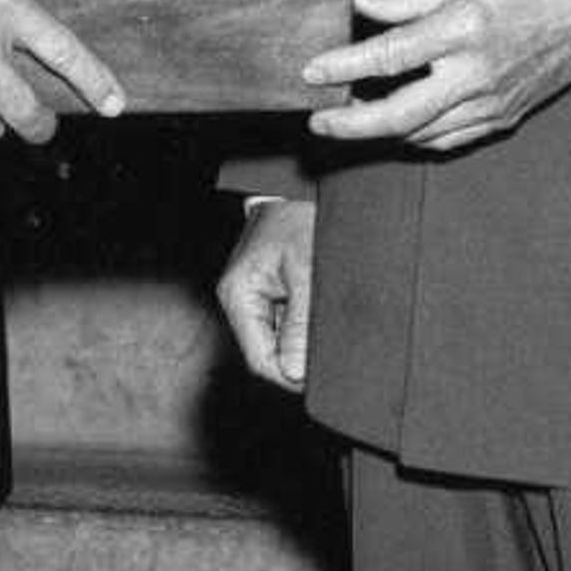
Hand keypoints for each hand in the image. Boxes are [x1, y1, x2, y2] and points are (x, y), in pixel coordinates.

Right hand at [216, 195, 315, 391]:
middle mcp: (239, 299)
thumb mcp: (307, 273)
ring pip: (278, 341)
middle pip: (269, 353)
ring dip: (303, 342)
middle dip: (299, 358)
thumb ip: (300, 325)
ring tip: (327, 325)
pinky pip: (284, 324)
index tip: (322, 379)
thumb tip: (294, 372)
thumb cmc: (299, 221)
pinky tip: (320, 315)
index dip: (291, 376)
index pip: (259, 359)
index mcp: (238, 295)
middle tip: (332, 354)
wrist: (302, 191)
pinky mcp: (268, 292)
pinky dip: (304, 327)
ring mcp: (252, 297)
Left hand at [302, 0, 570, 153]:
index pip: (392, 56)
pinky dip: (415, 135)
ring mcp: (492, 102)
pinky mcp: (502, 119)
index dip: (345, 66)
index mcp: (465, 28)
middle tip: (318, 119)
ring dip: (379, 130)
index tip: (312, 70)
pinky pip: (447, 139)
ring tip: (348, 116)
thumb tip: (357, 0)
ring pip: (421, 133)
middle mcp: (477, 73)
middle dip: (351, 123)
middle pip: (401, 114)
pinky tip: (394, 123)